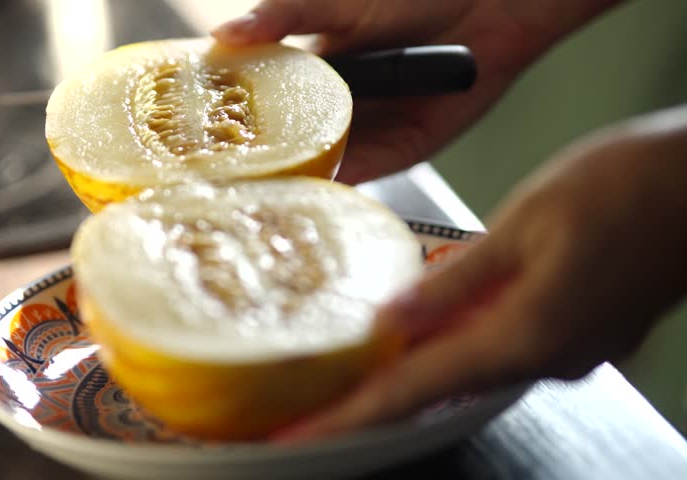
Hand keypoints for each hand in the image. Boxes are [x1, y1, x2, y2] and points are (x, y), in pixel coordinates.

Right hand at [213, 0, 621, 183]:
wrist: (486, 11)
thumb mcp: (333, 4)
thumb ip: (281, 17)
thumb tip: (220, 35)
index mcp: (310, 76)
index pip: (262, 108)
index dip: (232, 127)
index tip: (194, 147)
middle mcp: (333, 111)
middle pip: (288, 148)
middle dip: (257, 170)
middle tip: (217, 189)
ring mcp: (365, 135)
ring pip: (322, 168)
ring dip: (294, 185)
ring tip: (253, 204)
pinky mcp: (399, 154)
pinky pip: (363, 175)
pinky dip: (339, 186)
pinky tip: (311, 196)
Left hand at [273, 105, 686, 441]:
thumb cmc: (631, 190)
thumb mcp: (527, 222)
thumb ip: (458, 278)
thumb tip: (395, 314)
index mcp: (526, 336)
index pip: (415, 388)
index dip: (352, 415)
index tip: (303, 435)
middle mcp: (545, 358)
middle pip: (437, 388)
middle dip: (372, 401)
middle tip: (313, 407)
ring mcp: (565, 350)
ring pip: (467, 368)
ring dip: (410, 373)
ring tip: (351, 375)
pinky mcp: (575, 331)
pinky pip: (499, 347)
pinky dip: (454, 345)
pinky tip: (425, 329)